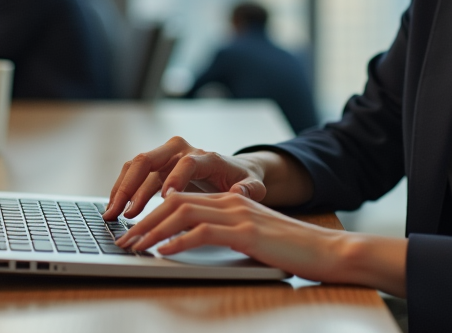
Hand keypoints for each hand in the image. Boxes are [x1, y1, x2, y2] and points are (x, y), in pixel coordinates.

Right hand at [103, 136, 266, 220]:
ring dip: (121, 189)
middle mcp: (182, 150)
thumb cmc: (243, 181)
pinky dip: (122, 190)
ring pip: (136, 166)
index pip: (186, 163)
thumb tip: (238, 193)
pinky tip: (116, 210)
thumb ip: (250, 190)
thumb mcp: (254, 186)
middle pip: (150, 159)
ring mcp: (166, 156)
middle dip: (132, 186)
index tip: (165, 200)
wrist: (236, 171)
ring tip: (112, 214)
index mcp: (206, 156)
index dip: (174, 180)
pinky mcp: (157, 166)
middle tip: (122, 211)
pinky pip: (134, 174)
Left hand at [115, 191, 407, 294]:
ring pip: (183, 213)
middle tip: (123, 240)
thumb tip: (193, 241)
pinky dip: (179, 241)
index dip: (152, 214)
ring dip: (153, 230)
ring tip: (134, 246)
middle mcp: (231, 201)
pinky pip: (204, 232)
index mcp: (231, 200)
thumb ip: (226, 233)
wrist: (328, 251)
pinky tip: (164, 252)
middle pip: (175, 202)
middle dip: (144, 221)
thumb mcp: (253, 237)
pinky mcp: (246, 232)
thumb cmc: (293, 250)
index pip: (181, 200)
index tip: (133, 232)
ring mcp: (239, 215)